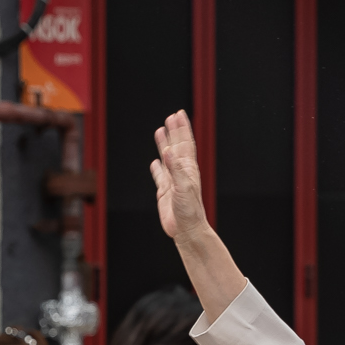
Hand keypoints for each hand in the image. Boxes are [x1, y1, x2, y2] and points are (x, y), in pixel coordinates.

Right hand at [150, 111, 210, 243]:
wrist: (187, 230)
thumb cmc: (189, 210)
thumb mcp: (183, 187)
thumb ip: (176, 169)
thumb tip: (168, 150)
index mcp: (188, 169)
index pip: (184, 143)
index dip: (182, 128)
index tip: (178, 114)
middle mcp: (181, 172)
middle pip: (177, 146)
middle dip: (174, 131)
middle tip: (171, 116)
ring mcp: (173, 182)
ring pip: (167, 158)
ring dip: (164, 144)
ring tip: (160, 131)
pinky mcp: (165, 192)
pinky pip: (160, 176)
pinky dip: (157, 168)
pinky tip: (155, 163)